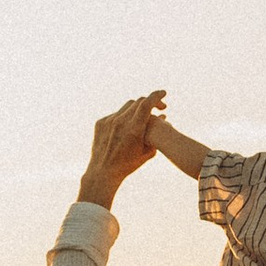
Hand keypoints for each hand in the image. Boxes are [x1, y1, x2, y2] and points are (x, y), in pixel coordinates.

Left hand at [79, 93, 165, 207]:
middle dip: (150, 102)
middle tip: (158, 107)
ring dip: (138, 108)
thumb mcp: (148, 151)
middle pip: (138, 102)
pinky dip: (124, 116)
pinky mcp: (100, 122)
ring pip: (127, 106)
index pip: (147, 104)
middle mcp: (120, 122)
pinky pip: (116, 113)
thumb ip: (156, 134)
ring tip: (144, 116)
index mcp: (134, 130)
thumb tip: (164, 117)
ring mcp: (109, 121)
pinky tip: (128, 124)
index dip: (157, 96)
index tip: (163, 92)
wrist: (103, 172)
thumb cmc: (129, 164)